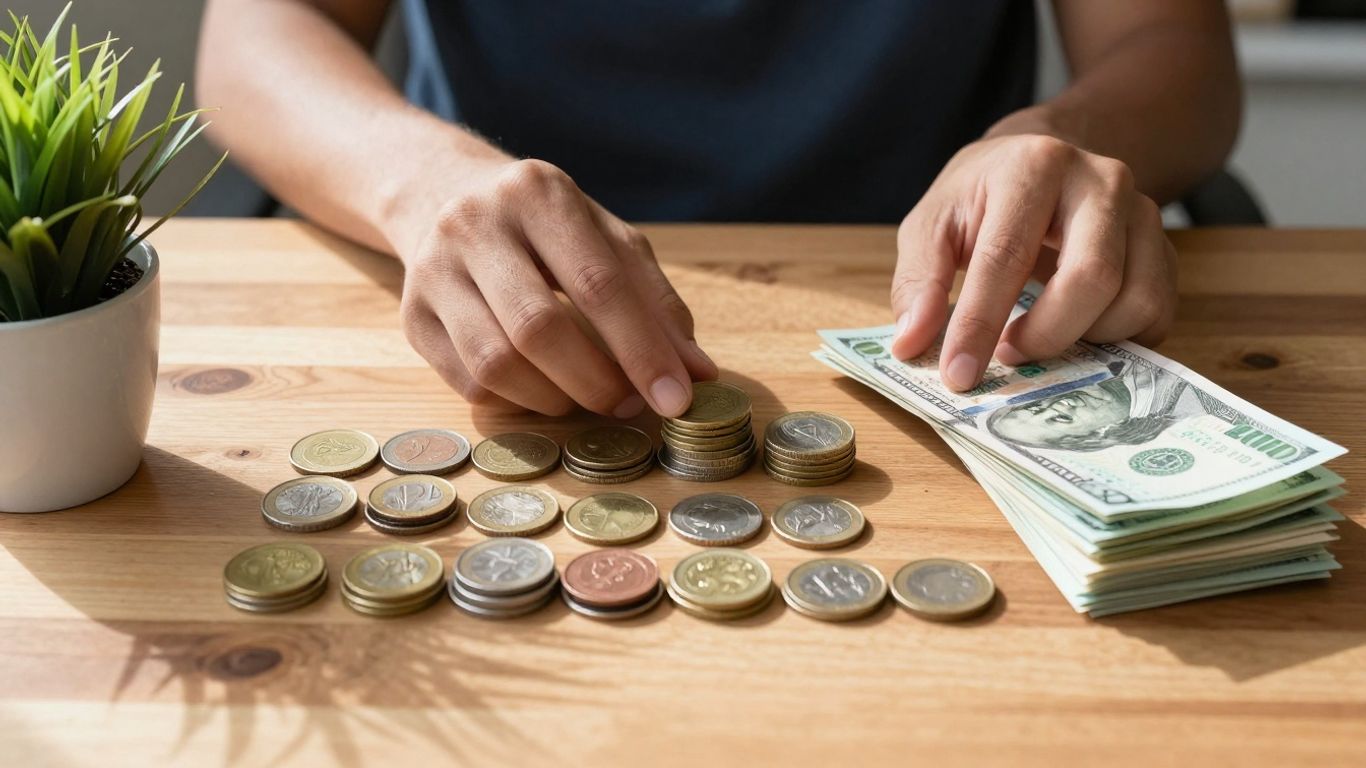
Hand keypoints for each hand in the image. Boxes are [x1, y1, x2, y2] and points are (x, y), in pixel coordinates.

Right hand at [399, 158, 716, 415]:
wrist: (441, 193)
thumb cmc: (546, 226)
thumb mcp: (606, 239)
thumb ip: (656, 302)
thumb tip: (697, 374)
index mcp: (538, 194)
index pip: (598, 284)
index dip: (642, 350)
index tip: (678, 398)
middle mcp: (475, 224)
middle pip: (539, 328)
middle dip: (597, 381)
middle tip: (630, 404)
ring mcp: (434, 270)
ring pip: (496, 363)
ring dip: (554, 398)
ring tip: (588, 396)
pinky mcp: (412, 315)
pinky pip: (468, 382)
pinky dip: (516, 400)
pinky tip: (541, 387)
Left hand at [890, 134, 1177, 390]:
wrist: (1041, 161)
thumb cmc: (982, 197)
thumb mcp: (933, 223)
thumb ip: (918, 281)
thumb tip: (912, 344)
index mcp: (1033, 165)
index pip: (1006, 255)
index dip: (980, 323)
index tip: (959, 374)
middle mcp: (1101, 180)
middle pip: (1092, 277)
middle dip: (1046, 335)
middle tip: (1008, 356)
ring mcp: (1143, 212)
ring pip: (1135, 299)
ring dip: (1084, 339)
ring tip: (1039, 337)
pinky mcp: (1164, 247)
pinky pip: (1156, 311)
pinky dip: (1117, 340)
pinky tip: (1076, 333)